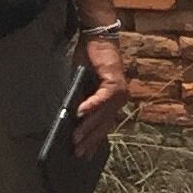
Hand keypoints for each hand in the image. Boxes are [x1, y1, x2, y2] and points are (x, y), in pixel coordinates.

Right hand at [72, 32, 130, 156]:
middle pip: (103, 126)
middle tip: (78, 154)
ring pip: (102, 116)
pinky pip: (101, 100)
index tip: (85, 155)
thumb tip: (73, 117)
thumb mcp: (81, 82)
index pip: (103, 127)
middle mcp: (119, 101)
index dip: (94, 141)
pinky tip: (79, 115)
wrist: (98, 37)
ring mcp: (119, 94)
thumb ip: (80, 98)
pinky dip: (90, 107)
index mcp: (113, 102)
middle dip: (89, 141)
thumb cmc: (90, 58)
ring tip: (76, 139)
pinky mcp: (114, 84)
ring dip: (88, 128)